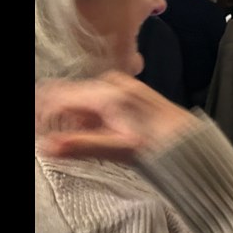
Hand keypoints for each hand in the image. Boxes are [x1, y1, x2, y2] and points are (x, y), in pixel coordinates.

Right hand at [35, 71, 197, 161]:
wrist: (189, 139)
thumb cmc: (158, 145)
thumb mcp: (119, 149)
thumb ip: (81, 146)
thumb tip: (47, 147)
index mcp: (107, 95)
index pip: (58, 98)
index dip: (44, 116)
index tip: (42, 135)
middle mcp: (112, 84)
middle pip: (68, 95)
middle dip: (58, 117)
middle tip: (60, 141)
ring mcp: (120, 84)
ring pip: (81, 96)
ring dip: (74, 117)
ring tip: (84, 138)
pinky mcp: (126, 89)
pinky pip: (96, 97)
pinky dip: (89, 113)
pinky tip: (96, 129)